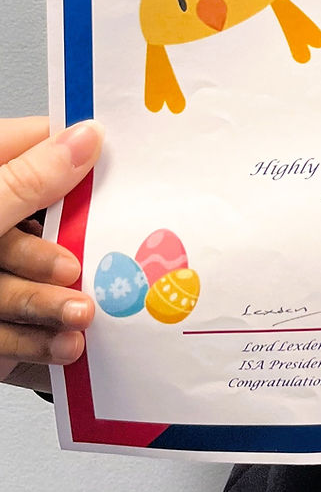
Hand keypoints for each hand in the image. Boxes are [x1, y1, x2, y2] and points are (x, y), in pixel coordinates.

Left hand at [0, 116, 103, 391]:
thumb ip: (26, 181)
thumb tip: (85, 138)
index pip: (38, 146)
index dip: (84, 157)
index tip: (132, 168)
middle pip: (42, 227)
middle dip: (66, 259)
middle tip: (87, 271)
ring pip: (30, 287)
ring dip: (55, 309)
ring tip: (77, 320)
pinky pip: (17, 334)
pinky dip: (37, 346)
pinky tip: (59, 353)